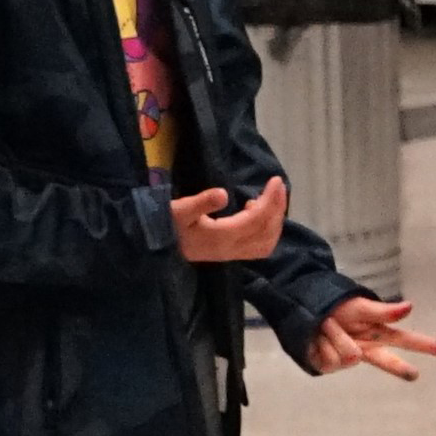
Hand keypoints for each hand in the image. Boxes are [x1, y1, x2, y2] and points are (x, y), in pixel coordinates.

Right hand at [169, 177, 288, 262]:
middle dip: (277, 207)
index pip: (256, 219)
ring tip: (273, 199)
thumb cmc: (168, 225)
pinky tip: (260, 215)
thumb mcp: (180, 210)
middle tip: (278, 185)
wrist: (157, 248)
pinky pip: (260, 248)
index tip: (275, 180)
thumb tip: (223, 194)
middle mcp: (231, 248)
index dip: (270, 200)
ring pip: (266, 242)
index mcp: (222, 236)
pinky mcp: (230, 255)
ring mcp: (232, 254)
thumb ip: (201, 202)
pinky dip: (269, 232)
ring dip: (275, 220)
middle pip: (266, 230)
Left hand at [309, 294, 435, 379]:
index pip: (407, 339)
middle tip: (415, 374)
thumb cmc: (336, 306)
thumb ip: (384, 311)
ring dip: (336, 334)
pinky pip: (331, 359)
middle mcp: (366, 349)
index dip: (427, 345)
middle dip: (400, 367)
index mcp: (378, 333)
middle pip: (387, 360)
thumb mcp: (359, 305)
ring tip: (327, 325)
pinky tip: (318, 338)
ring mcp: (348, 359)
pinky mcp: (330, 366)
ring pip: (350, 354)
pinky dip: (323, 343)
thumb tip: (410, 307)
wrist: (303, 310)